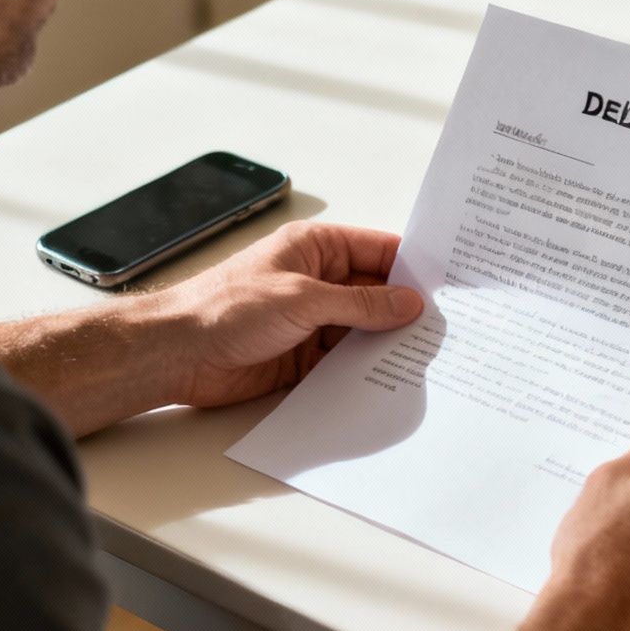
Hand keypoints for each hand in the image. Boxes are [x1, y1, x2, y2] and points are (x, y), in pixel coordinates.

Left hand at [156, 220, 424, 408]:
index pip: (379, 250)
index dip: (414, 266)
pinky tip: (391, 381)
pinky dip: (365, 372)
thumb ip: (360, 303)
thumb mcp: (303, 298)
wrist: (176, 354)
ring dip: (387, 345)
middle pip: (377, 294)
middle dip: (407, 310)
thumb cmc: (224, 307)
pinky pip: (344, 364)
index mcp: (316, 249)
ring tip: (429, 358)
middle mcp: (317, 282)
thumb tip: (407, 303)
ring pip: (364, 331)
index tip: (452, 283)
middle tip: (450, 329)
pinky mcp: (303, 359)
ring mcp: (311, 322)